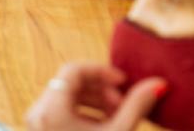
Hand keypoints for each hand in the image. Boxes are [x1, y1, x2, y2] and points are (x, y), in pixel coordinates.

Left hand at [26, 63, 165, 130]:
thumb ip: (137, 106)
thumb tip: (157, 84)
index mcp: (51, 110)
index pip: (74, 69)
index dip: (102, 71)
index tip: (124, 82)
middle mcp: (37, 112)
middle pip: (70, 82)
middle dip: (101, 89)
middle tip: (123, 103)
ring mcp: (36, 123)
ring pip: (66, 96)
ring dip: (94, 100)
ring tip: (117, 116)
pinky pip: (61, 110)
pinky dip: (83, 112)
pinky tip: (104, 126)